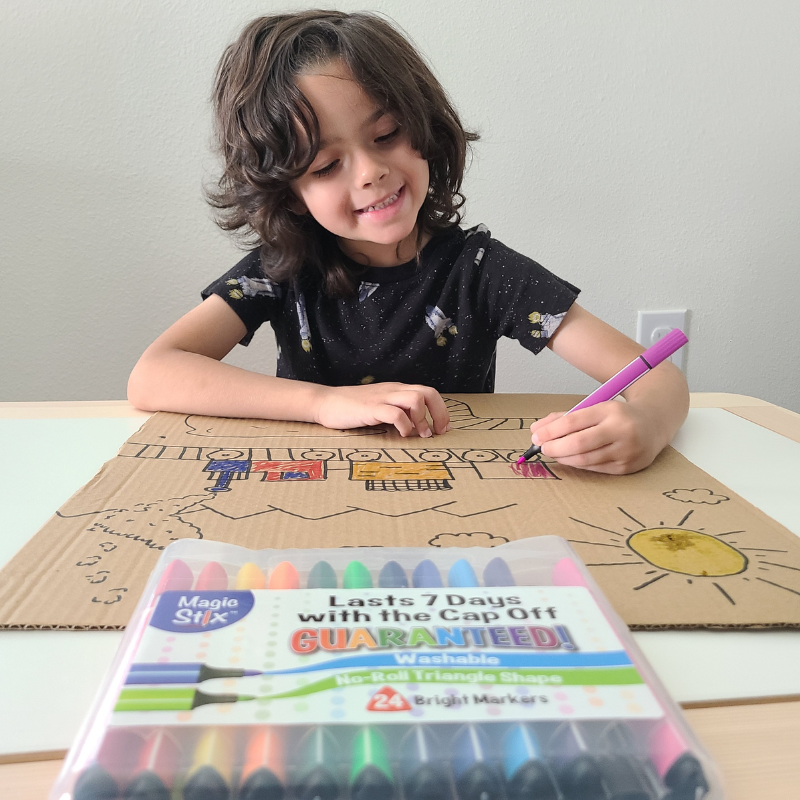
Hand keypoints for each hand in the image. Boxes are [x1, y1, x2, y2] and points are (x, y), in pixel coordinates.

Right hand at [313, 382, 449, 437]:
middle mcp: (393, 390)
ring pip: (415, 398)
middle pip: (428, 392)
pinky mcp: (370, 408)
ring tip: (419, 434)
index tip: (442, 428)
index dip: (441, 410)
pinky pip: (395, 413)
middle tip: (437, 432)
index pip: (429, 392)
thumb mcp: (381, 408)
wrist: (326, 403)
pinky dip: (404, 425)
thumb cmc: (353, 409)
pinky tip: (401, 434)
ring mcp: (382, 398)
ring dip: (422, 419)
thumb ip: (398, 412)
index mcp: (397, 390)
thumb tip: (417, 427)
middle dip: (439, 414)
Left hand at [528, 401, 665, 474]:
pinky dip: (579, 464)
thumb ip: (565, 417)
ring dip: (564, 458)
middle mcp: (621, 430)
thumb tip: (537, 430)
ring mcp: (627, 451)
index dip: (550, 431)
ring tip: (554, 453)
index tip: (536, 435)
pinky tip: (571, 459)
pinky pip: (595, 468)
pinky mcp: (628, 467)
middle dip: (554, 448)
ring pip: (585, 460)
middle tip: (542, 448)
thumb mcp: (594, 407)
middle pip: (578, 444)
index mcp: (610, 410)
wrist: (655, 422)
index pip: (573, 422)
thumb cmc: (618, 415)